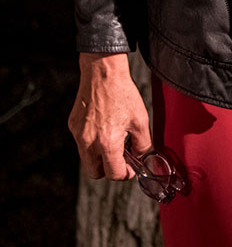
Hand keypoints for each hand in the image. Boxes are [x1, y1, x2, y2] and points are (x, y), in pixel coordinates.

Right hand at [68, 53, 150, 179]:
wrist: (103, 73)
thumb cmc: (122, 93)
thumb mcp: (141, 120)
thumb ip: (143, 144)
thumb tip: (142, 157)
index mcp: (107, 143)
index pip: (113, 173)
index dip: (125, 174)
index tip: (131, 167)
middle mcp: (88, 142)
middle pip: (95, 172)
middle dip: (109, 169)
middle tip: (121, 157)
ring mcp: (78, 134)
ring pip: (86, 159)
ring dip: (100, 156)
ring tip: (113, 138)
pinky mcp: (73, 125)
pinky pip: (81, 143)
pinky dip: (92, 142)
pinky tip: (104, 127)